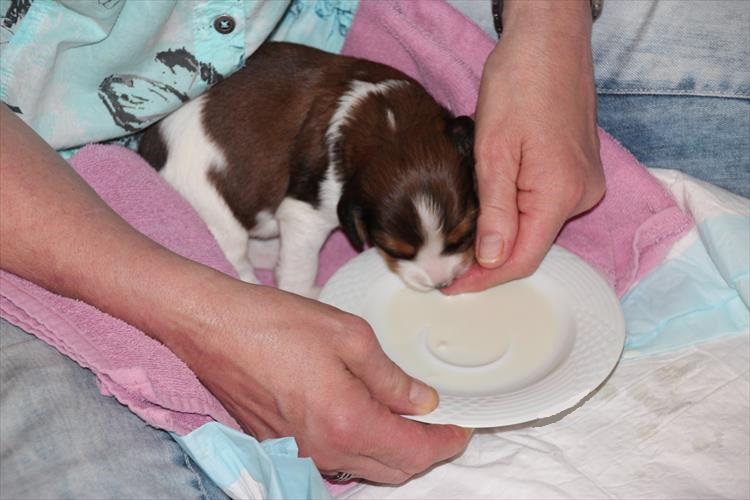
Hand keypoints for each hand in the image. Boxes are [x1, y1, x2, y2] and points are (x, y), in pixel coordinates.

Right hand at [0, 105, 468, 484]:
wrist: (211, 326)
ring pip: (362, 469)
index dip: (446, 443)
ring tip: (405, 417)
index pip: (414, 452)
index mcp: (347, 422)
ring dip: (391, 451)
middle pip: (392, 471)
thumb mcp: (349, 335)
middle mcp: (323, 451)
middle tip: (440, 424)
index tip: (463, 428)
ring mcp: (297, 453)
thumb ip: (390, 377)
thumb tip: (420, 400)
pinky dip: (359, 446)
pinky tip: (362, 415)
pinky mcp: (277, 446)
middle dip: (423, 452)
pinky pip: (332, 459)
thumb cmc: (275, 322)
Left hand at [446, 0, 604, 293]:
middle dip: (490, 261)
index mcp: (561, 194)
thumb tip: (492, 260)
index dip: (485, 279)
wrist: (548, 41)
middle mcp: (582, 195)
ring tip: (462, 241)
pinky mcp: (578, 170)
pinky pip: (544, 206)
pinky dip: (516, 215)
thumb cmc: (519, 84)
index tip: (451, 288)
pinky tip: (489, 211)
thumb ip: (497, 211)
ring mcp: (584, 183)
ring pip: (537, 227)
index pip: (522, 259)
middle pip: (532, 247)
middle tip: (448, 267)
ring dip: (501, 238)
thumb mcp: (494, 150)